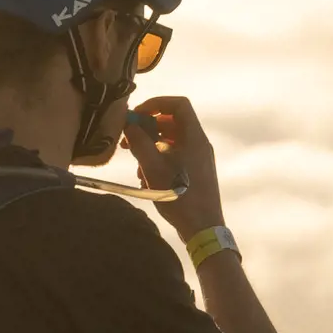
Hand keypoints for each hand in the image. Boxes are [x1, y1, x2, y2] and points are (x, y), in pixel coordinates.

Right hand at [124, 97, 223, 230]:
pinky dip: (159, 160)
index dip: (157, 103)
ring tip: (135, 160)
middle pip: (173, 122)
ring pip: (172, 141)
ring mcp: (199, 159)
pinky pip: (176, 157)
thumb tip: (129, 125)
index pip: (179, 104)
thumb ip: (139, 142)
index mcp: (195, 138)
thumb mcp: (153, 167)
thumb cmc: (180, 197)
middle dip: (149, 127)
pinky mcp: (196, 173)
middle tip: (129, 137)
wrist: (203, 229)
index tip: (138, 114)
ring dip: (151, 146)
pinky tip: (146, 177)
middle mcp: (200, 145)